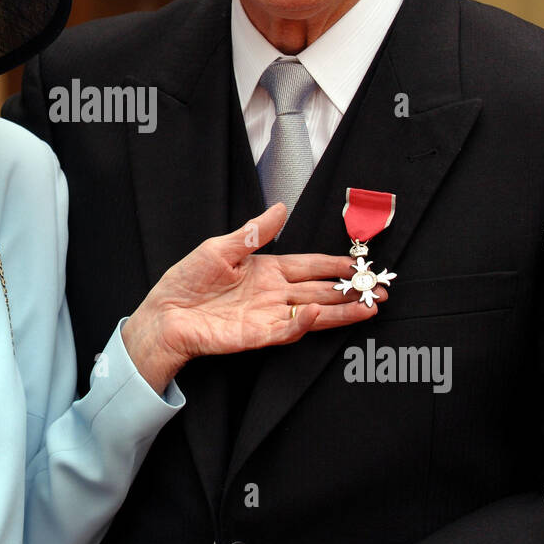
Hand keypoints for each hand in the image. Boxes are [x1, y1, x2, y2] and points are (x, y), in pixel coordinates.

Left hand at [123, 203, 382, 390]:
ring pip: (313, 313)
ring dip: (340, 310)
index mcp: (266, 270)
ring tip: (368, 307)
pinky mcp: (256, 335)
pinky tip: (319, 311)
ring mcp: (267, 316)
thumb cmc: (187, 280)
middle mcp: (273, 294)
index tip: (359, 263)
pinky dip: (304, 321)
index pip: (309, 266)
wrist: (165, 312)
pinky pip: (286, 329)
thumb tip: (280, 208)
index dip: (334, 265)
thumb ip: (254, 232)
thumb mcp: (220, 247)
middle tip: (378, 290)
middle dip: (350, 291)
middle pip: (320, 290)